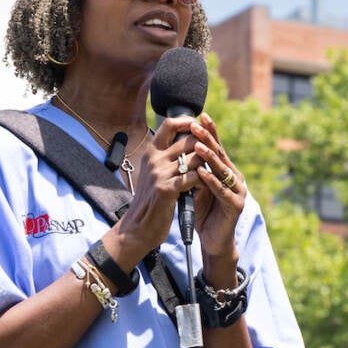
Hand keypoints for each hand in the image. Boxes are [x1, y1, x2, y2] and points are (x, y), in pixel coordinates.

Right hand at [110, 114, 200, 259]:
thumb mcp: (153, 172)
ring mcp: (159, 174)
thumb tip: (185, 139)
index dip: (187, 122)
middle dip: (203, 148)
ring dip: (204, 166)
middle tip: (209, 157)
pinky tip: (201, 186)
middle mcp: (154, 159)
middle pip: (188, 140)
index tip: (199, 126)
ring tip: (206, 174)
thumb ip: (165, 156)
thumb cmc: (150, 199)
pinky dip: (202, 181)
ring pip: (194, 158)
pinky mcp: (166, 189)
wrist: (138, 226)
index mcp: (151, 152)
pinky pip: (193, 177)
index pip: (170, 124)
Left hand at [188, 113, 245, 261]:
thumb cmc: (205, 210)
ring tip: (198, 146)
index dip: (209, 132)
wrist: (213, 239)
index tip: (200, 116)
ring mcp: (238, 191)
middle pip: (220, 154)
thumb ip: (195, 168)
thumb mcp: (198, 185)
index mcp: (225, 170)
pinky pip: (222, 191)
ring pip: (222, 170)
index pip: (217, 147)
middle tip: (197, 125)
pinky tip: (202, 173)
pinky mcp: (236, 205)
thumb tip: (181, 147)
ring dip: (210, 157)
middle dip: (208, 139)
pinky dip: (211, 181)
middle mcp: (234, 177)